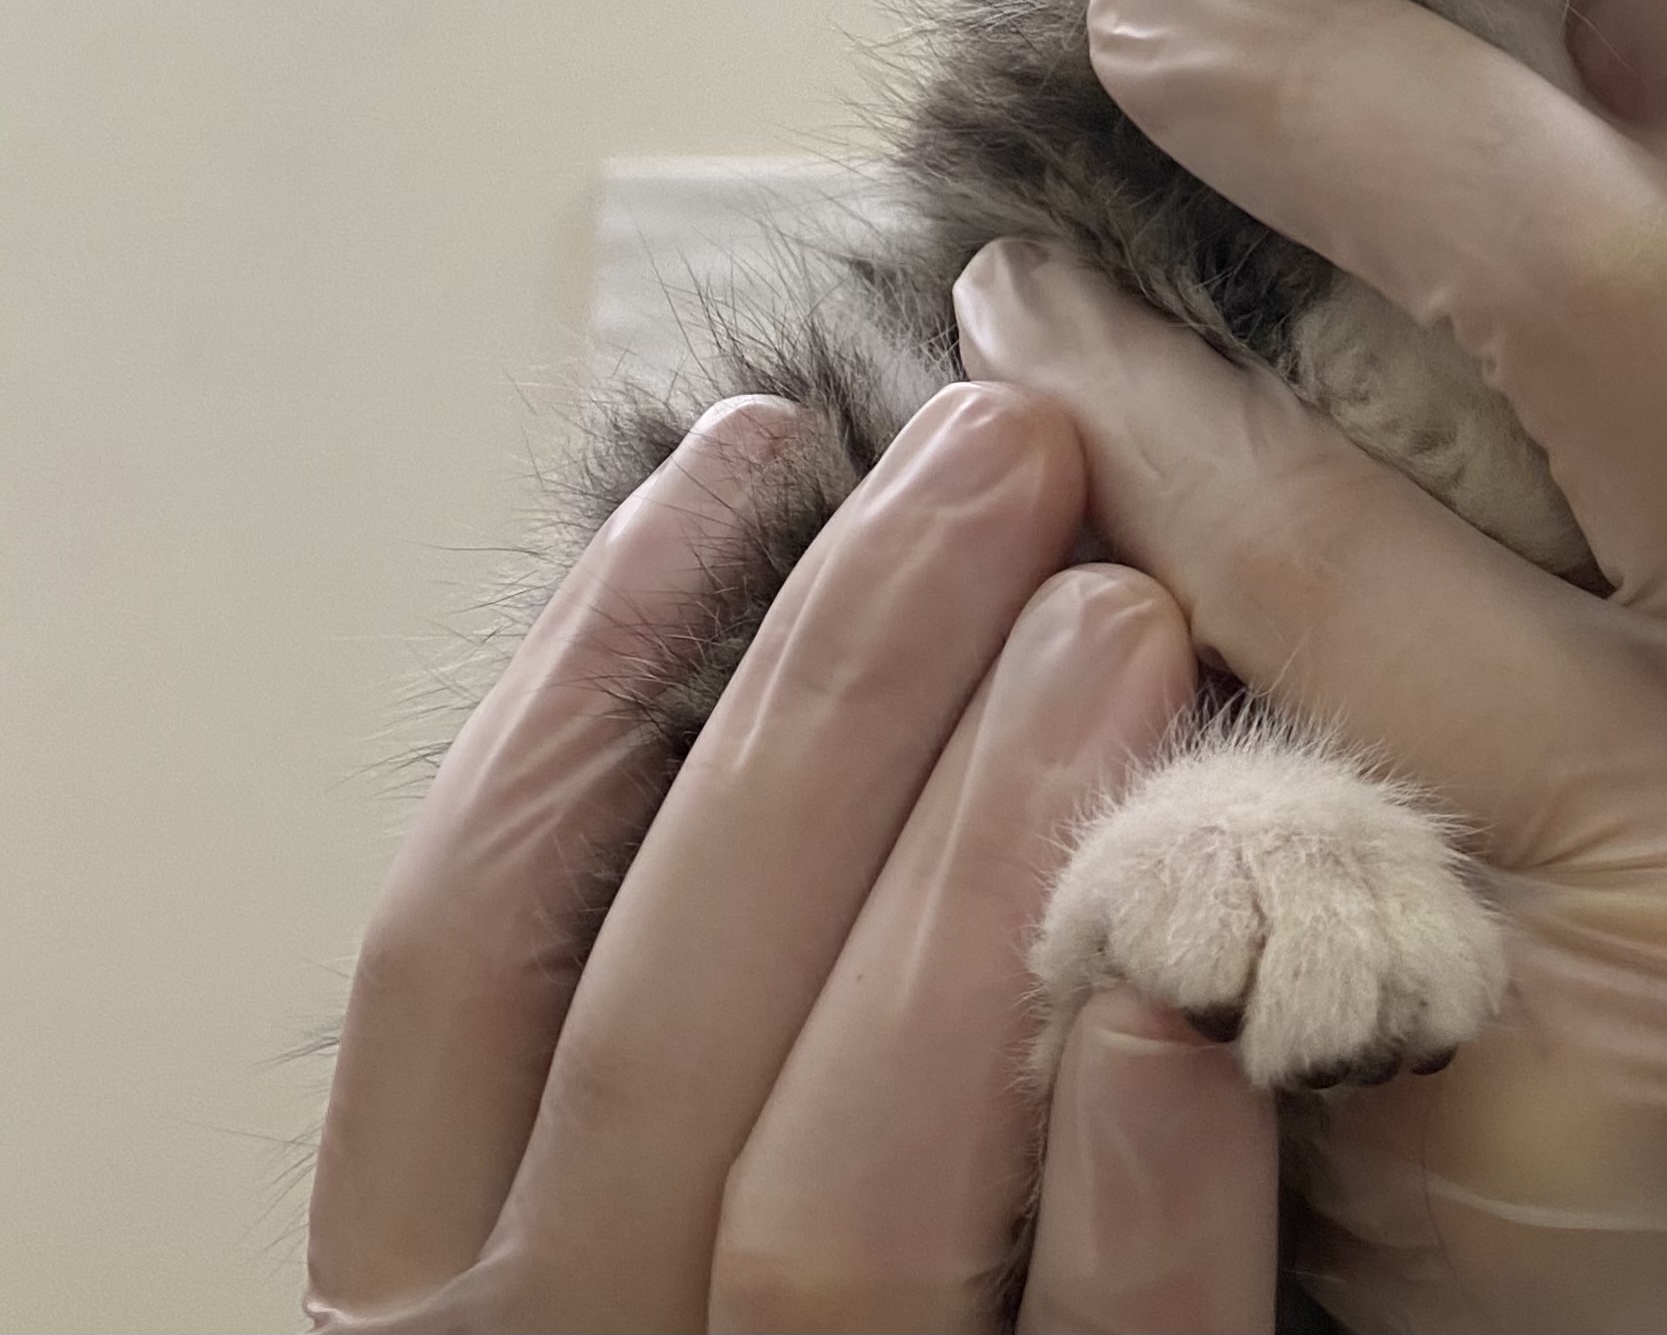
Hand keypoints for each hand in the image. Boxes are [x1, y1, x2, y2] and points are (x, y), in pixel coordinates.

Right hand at [307, 384, 1278, 1334]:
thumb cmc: (830, 1333)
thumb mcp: (662, 1169)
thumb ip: (703, 971)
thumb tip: (816, 613)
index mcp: (447, 1294)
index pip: (460, 935)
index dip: (595, 663)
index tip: (748, 445)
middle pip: (657, 1008)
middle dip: (832, 690)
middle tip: (1006, 456)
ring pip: (828, 1187)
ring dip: (973, 871)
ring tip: (1120, 615)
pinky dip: (1122, 1186)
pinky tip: (1195, 985)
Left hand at [954, 0, 1666, 1334]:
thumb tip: (1563, 30)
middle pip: (1606, 282)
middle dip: (1327, 91)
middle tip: (1150, 16)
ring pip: (1325, 534)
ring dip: (1107, 376)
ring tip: (1014, 304)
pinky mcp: (1511, 1109)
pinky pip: (1209, 791)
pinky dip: (1071, 645)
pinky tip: (1002, 587)